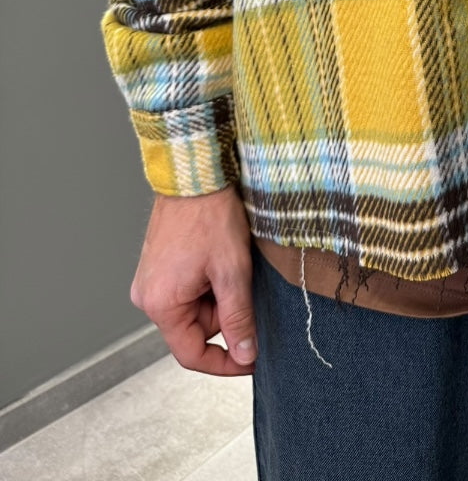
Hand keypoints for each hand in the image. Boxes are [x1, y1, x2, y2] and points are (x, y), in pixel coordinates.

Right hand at [129, 184, 256, 376]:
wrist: (194, 174)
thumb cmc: (209, 216)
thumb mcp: (232, 272)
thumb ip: (238, 318)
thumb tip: (245, 353)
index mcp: (160, 305)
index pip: (191, 354)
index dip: (224, 363)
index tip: (250, 360)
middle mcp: (147, 297)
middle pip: (194, 329)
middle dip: (225, 315)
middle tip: (244, 286)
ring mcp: (150, 280)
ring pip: (193, 308)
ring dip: (218, 295)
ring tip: (229, 264)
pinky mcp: (158, 267)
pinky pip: (186, 290)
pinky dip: (208, 282)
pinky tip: (217, 258)